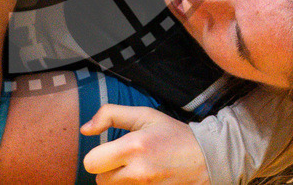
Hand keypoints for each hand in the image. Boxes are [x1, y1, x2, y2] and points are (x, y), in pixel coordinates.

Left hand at [82, 105, 209, 184]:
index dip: (97, 156)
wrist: (207, 158)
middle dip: (107, 170)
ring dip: (118, 181)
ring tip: (134, 171)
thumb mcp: (143, 115)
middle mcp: (139, 172)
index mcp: (134, 147)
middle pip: (100, 181)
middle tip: (123, 161)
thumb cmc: (172, 134)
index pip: (91, 163)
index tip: (109, 151)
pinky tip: (142, 179)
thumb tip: (84, 129)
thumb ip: (109, 115)